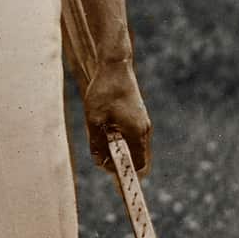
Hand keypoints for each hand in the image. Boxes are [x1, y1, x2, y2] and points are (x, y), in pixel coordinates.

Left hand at [84, 57, 151, 176]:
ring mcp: (142, 122)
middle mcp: (143, 129)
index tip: (106, 167)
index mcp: (136, 132)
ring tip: (101, 141)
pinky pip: (132, 135)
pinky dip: (121, 138)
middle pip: (136, 156)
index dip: (122, 170)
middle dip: (119, 160)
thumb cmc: (104, 92)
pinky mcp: (138, 115)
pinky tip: (106, 130)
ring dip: (119, 148)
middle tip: (100, 156)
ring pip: (133, 145)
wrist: (115, 67)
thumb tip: (98, 162)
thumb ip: (96, 143)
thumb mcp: (94, 120)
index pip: (137, 164)